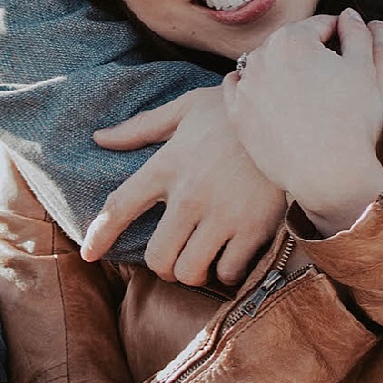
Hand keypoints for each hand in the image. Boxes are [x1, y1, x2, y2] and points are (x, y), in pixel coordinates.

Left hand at [86, 87, 285, 284]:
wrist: (293, 114)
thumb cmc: (233, 112)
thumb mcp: (185, 109)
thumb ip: (141, 128)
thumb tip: (100, 138)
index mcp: (167, 165)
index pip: (120, 206)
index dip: (100, 235)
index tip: (88, 254)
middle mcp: (190, 195)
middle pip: (158, 257)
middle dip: (161, 264)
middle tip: (173, 254)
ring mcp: (223, 215)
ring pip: (190, 272)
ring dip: (192, 271)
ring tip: (201, 258)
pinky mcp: (255, 229)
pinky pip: (228, 272)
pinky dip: (226, 271)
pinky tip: (230, 255)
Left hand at [222, 11, 382, 235]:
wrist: (329, 173)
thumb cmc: (353, 121)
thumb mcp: (364, 70)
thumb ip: (356, 34)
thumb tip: (348, 15)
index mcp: (293, 39)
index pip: (321, 25)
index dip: (341, 34)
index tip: (350, 45)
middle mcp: (261, 56)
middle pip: (290, 45)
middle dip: (310, 53)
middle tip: (331, 71)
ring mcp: (245, 87)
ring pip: (265, 65)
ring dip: (283, 69)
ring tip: (306, 89)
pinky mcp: (237, 115)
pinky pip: (240, 91)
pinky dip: (254, 89)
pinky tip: (269, 96)